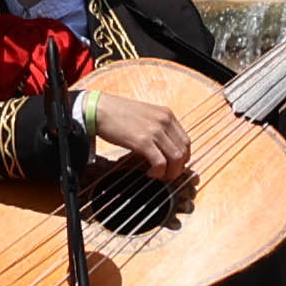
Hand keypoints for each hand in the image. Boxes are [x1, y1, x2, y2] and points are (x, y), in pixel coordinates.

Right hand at [80, 85, 194, 180]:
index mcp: (167, 114)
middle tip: (168, 175)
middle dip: (178, 168)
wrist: (99, 110)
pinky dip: (158, 172)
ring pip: (176, 159)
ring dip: (170, 172)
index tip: (174, 165)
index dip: (183, 158)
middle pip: (183, 151)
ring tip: (159, 175)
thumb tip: (165, 148)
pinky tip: (150, 173)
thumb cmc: (118, 113)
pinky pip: (160, 163)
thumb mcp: (145, 115)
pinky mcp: (143, 141)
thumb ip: (158, 128)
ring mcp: (155, 131)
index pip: (186, 141)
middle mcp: (164, 121)